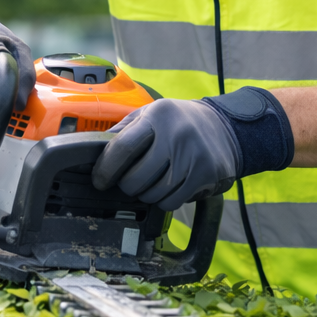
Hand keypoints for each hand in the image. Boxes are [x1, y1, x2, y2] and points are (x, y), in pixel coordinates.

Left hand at [91, 98, 240, 211]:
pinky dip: (164, 200)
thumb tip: (91, 151)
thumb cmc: (178, 122)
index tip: (100, 179)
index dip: (105, 169)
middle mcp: (176, 135)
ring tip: (152, 181)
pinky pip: (171, 202)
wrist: (224, 128)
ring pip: (152, 195)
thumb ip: (122, 130)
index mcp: (157, 116)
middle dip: (126, 185)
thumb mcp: (150, 114)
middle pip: (135, 179)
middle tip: (129, 181)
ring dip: (146, 194)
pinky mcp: (205, 176)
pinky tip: (169, 186)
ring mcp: (193, 157)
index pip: (121, 148)